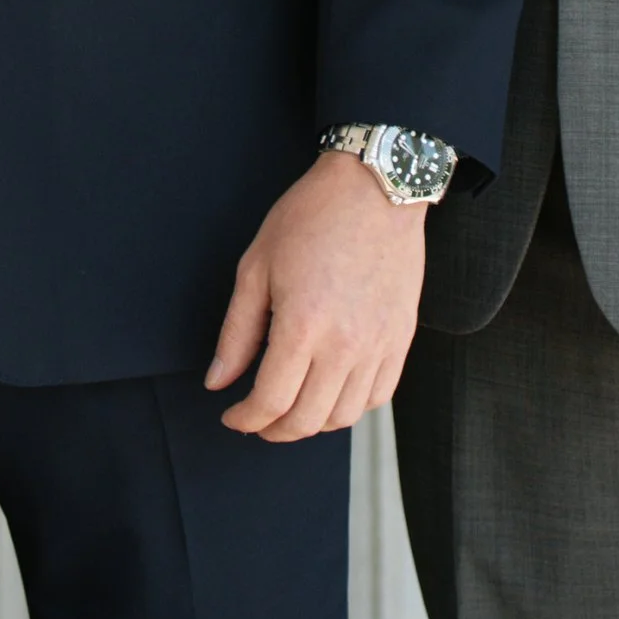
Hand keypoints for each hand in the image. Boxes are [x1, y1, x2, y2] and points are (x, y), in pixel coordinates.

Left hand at [205, 148, 427, 440]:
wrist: (375, 189)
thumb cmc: (311, 218)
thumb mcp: (257, 267)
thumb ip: (237, 332)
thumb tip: (218, 381)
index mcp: (302, 327)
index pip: (270, 403)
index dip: (245, 420)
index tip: (233, 416)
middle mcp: (345, 346)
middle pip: (307, 421)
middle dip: (274, 430)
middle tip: (257, 418)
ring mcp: (378, 346)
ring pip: (343, 417)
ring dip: (312, 423)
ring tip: (292, 406)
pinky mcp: (401, 340)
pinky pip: (377, 397)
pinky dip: (350, 408)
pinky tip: (331, 392)